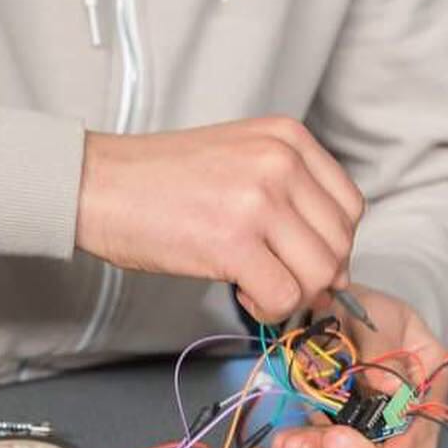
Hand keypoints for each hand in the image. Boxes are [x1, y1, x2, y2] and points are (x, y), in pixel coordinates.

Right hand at [75, 118, 364, 321]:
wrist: (98, 183)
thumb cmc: (162, 179)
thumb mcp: (242, 162)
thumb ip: (292, 200)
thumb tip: (336, 270)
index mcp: (288, 138)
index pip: (349, 206)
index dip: (334, 244)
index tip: (304, 260)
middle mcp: (281, 162)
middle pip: (340, 243)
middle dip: (317, 276)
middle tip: (280, 280)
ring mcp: (259, 199)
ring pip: (320, 273)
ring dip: (294, 294)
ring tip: (257, 285)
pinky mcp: (233, 241)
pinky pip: (283, 295)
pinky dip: (269, 309)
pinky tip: (243, 293)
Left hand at [270, 285, 447, 447]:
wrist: (341, 308)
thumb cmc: (372, 309)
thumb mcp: (380, 315)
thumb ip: (383, 348)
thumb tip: (388, 389)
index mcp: (432, 378)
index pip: (430, 420)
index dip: (411, 445)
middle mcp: (410, 409)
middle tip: (332, 443)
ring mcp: (377, 422)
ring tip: (292, 446)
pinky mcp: (346, 425)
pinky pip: (329, 443)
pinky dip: (307, 444)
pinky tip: (287, 441)